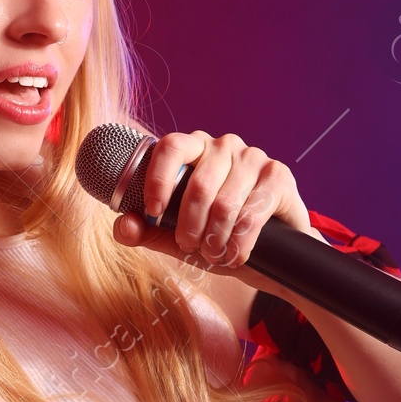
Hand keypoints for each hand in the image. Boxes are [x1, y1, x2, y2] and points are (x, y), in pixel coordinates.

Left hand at [113, 129, 312, 277]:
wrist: (271, 253)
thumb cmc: (220, 236)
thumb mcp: (179, 238)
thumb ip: (149, 232)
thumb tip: (122, 226)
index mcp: (194, 150)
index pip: (170, 146)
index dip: (158, 178)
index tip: (153, 210)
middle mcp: (223, 146)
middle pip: (198, 186)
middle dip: (189, 227)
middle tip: (190, 247)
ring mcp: (253, 157)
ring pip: (224, 205)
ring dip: (215, 240)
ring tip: (214, 254)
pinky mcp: (278, 175)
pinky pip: (252, 214)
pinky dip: (239, 244)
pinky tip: (236, 255)